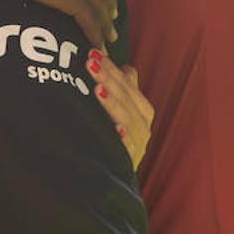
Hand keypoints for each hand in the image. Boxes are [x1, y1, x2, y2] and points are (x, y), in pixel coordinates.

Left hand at [86, 49, 153, 169]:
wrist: (114, 180)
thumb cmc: (116, 139)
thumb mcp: (121, 112)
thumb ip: (124, 88)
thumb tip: (124, 65)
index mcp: (142, 109)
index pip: (126, 83)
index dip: (111, 68)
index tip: (93, 53)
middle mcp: (143, 124)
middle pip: (126, 97)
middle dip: (108, 78)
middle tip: (89, 63)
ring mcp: (138, 142)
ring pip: (128, 118)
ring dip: (113, 104)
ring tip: (97, 89)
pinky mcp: (130, 161)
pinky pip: (127, 148)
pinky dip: (123, 138)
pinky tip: (116, 130)